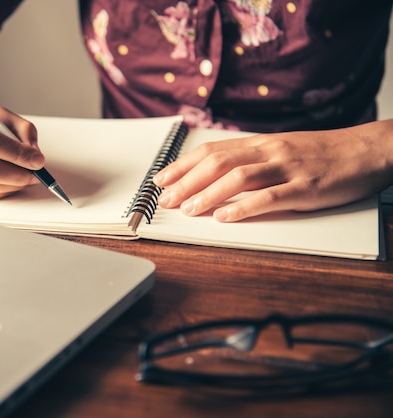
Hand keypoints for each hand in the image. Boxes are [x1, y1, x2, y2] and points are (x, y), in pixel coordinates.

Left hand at [153, 121, 392, 221]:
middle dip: (187, 182)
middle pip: (218, 162)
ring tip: (188, 210)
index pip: (212, 151)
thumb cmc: (323, 153)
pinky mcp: (306, 188)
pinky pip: (270, 197)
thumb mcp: (282, 149)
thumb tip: (217, 175)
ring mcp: (287, 168)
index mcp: (261, 143)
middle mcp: (269, 151)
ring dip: (208, 194)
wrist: (368, 149)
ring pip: (239, 178)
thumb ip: (252, 160)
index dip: (182, 165)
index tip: (160, 180)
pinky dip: (244, 208)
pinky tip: (225, 218)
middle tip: (165, 200)